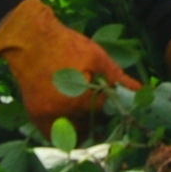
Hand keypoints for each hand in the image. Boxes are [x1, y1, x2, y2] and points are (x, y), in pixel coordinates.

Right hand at [0, 0, 139, 136]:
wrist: (29, 38)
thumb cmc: (65, 44)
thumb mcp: (96, 56)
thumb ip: (117, 77)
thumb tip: (141, 89)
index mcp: (77, 100)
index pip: (102, 111)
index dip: (109, 101)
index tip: (109, 92)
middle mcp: (60, 115)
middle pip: (88, 126)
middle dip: (96, 115)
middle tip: (97, 100)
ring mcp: (44, 117)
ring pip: (71, 132)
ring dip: (81, 125)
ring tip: (84, 106)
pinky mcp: (34, 116)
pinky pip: (52, 132)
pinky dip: (63, 127)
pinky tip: (70, 114)